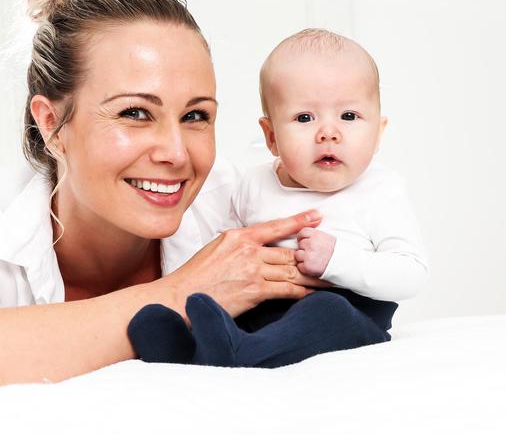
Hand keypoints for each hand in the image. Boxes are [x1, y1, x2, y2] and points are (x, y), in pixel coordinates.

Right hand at [164, 210, 331, 316]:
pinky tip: (312, 293)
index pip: (275, 227)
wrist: (182, 297)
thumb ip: (238, 245)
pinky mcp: (255, 290)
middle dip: (313, 254)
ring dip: (313, 275)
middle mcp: (248, 250)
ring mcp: (253, 270)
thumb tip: (257, 247)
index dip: (299, 222)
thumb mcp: (215, 249)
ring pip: (292, 270)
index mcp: (238, 236)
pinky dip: (302, 292)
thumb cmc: (196, 276)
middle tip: (333, 253)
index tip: (317, 217)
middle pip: (288, 251)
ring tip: (331, 276)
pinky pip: (286, 290)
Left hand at [295, 227, 335, 276]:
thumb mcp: (327, 237)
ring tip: (315, 260)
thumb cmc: (337, 251)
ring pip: (297, 255)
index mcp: (316, 235)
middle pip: (300, 244)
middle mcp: (311, 244)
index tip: (307, 242)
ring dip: (303, 258)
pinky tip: (314, 266)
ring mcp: (309, 256)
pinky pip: (300, 266)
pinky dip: (305, 268)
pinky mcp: (308, 267)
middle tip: (315, 253)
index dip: (303, 238)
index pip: (302, 233)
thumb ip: (315, 234)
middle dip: (304, 248)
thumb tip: (307, 226)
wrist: (346, 264)